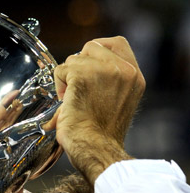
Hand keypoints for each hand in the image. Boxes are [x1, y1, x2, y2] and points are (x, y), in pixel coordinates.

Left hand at [44, 36, 145, 183]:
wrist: (95, 148)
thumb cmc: (101, 135)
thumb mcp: (117, 102)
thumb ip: (109, 81)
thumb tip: (81, 68)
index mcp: (134, 76)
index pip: (117, 43)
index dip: (96, 51)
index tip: (86, 68)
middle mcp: (124, 70)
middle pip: (91, 47)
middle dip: (78, 66)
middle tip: (76, 90)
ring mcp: (104, 70)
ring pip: (73, 59)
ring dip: (67, 78)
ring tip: (72, 100)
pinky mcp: (83, 76)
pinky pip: (61, 70)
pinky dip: (58, 85)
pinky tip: (65, 102)